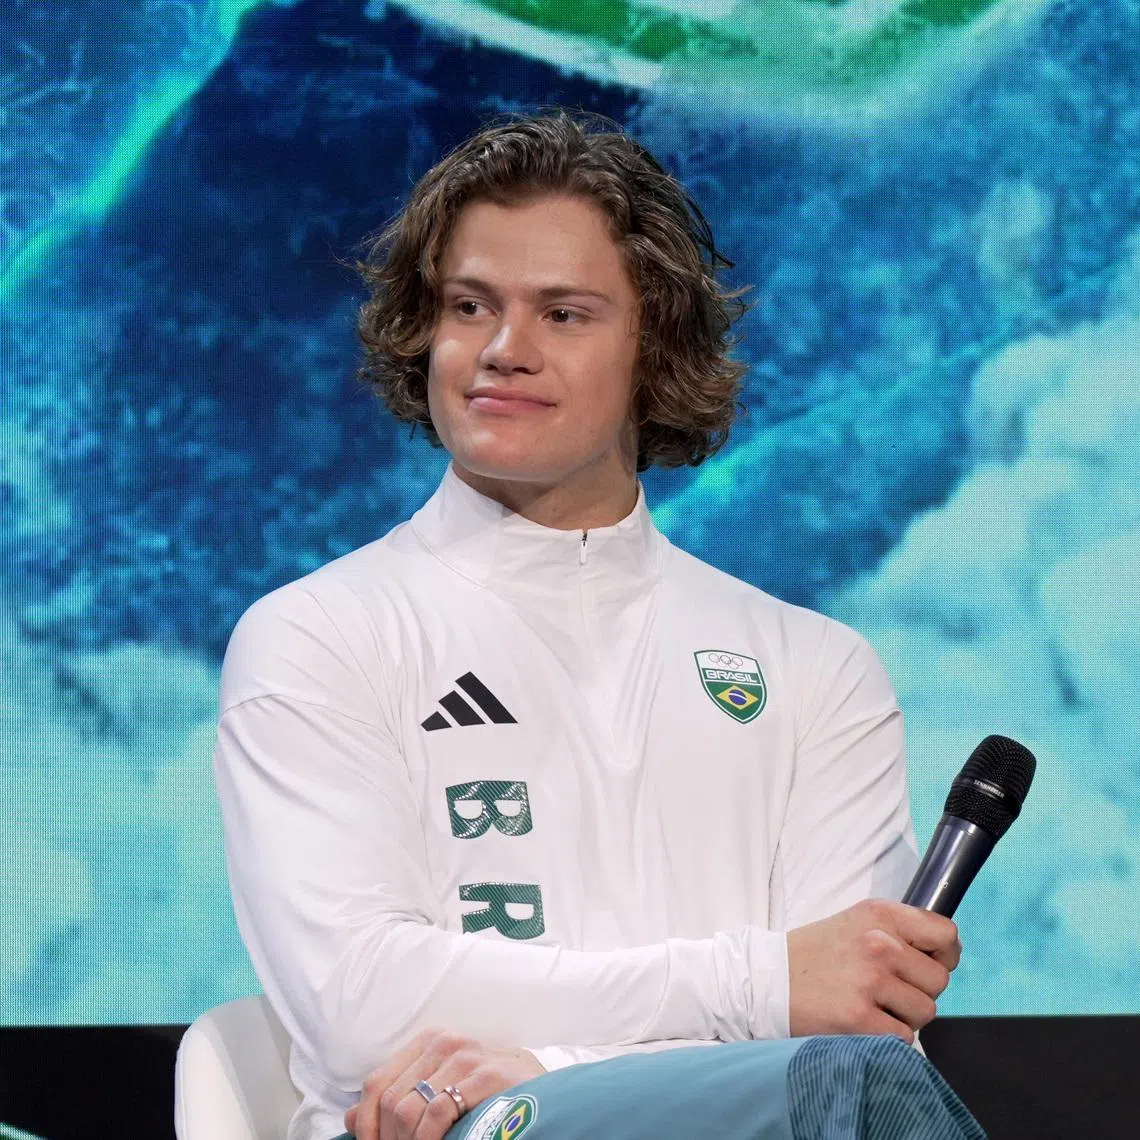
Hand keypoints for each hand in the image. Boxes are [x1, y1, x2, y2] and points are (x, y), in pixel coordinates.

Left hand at [345, 1028, 545, 1139]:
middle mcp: (443, 1043)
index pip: (376, 1084)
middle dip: (388, 1139)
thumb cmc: (484, 1090)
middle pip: (390, 1101)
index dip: (365, 1122)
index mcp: (426, 1043)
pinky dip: (427, 1138)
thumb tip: (349, 1117)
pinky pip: (438, 1113)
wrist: (538, 1087)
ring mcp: (465, 1057)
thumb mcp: (439, 1085)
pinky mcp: (485, 1075)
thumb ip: (398, 1095)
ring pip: (409, 1109)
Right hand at [787, 899, 960, 1042]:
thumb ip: (899, 931)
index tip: (926, 963)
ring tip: (872, 1004)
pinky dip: (887, 1036)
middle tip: (886, 989)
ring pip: (925, 1011)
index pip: (946, 935)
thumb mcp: (856, 922)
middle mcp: (879, 944)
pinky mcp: (860, 1018)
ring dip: (904, 1016)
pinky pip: (904, 1037)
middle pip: (939, 980)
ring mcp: (870, 982)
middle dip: (919, 990)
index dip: (943, 955)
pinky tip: (862, 1021)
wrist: (767, 980)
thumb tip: (947, 953)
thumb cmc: (816, 954)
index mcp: (880, 915)